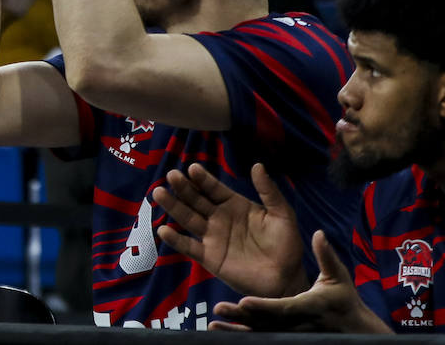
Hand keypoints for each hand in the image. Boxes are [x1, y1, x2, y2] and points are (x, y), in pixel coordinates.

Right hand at [153, 163, 305, 297]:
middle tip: (171, 176)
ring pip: (188, 218)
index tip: (192, 168)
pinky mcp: (208, 257)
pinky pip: (189, 246)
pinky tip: (164, 230)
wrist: (286, 279)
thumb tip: (257, 165)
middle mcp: (219, 218)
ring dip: (173, 206)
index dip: (203, 179)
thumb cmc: (286, 245)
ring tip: (159, 193)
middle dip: (183, 188)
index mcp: (235, 205)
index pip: (214, 188)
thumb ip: (269, 191)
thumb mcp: (282, 214)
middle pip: (196, 200)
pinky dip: (176, 239)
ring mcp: (212, 237)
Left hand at [211, 231, 389, 332]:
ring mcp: (288, 332)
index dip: (264, 306)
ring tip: (213, 324)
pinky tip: (219, 329)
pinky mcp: (281, 335)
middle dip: (243, 317)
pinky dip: (239, 334)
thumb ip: (327, 256)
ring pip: (259, 332)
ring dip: (236, 329)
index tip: (245, 300)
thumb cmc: (343, 298)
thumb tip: (319, 233)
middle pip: (266, 322)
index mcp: (309, 306)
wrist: (351, 328)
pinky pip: (258, 337)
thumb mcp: (338, 277)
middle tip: (219, 308)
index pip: (284, 308)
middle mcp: (296, 323)